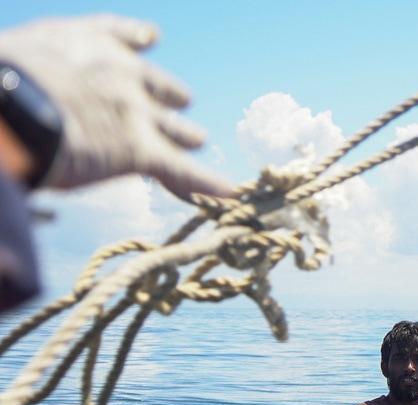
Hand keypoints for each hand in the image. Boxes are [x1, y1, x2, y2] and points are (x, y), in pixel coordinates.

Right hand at [0, 15, 230, 197]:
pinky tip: (233, 194)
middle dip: (168, 98)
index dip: (136, 40)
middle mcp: (118, 72)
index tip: (151, 38)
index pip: (118, 36)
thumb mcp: (9, 60)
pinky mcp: (142, 150)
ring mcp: (135, 111)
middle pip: (157, 87)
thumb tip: (23, 90)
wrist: (5, 106)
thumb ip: (33, 72)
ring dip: (186, 135)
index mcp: (82, 42)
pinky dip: (209, 185)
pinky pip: (183, 172)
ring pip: (174, 128)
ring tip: (197, 139)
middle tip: (180, 107)